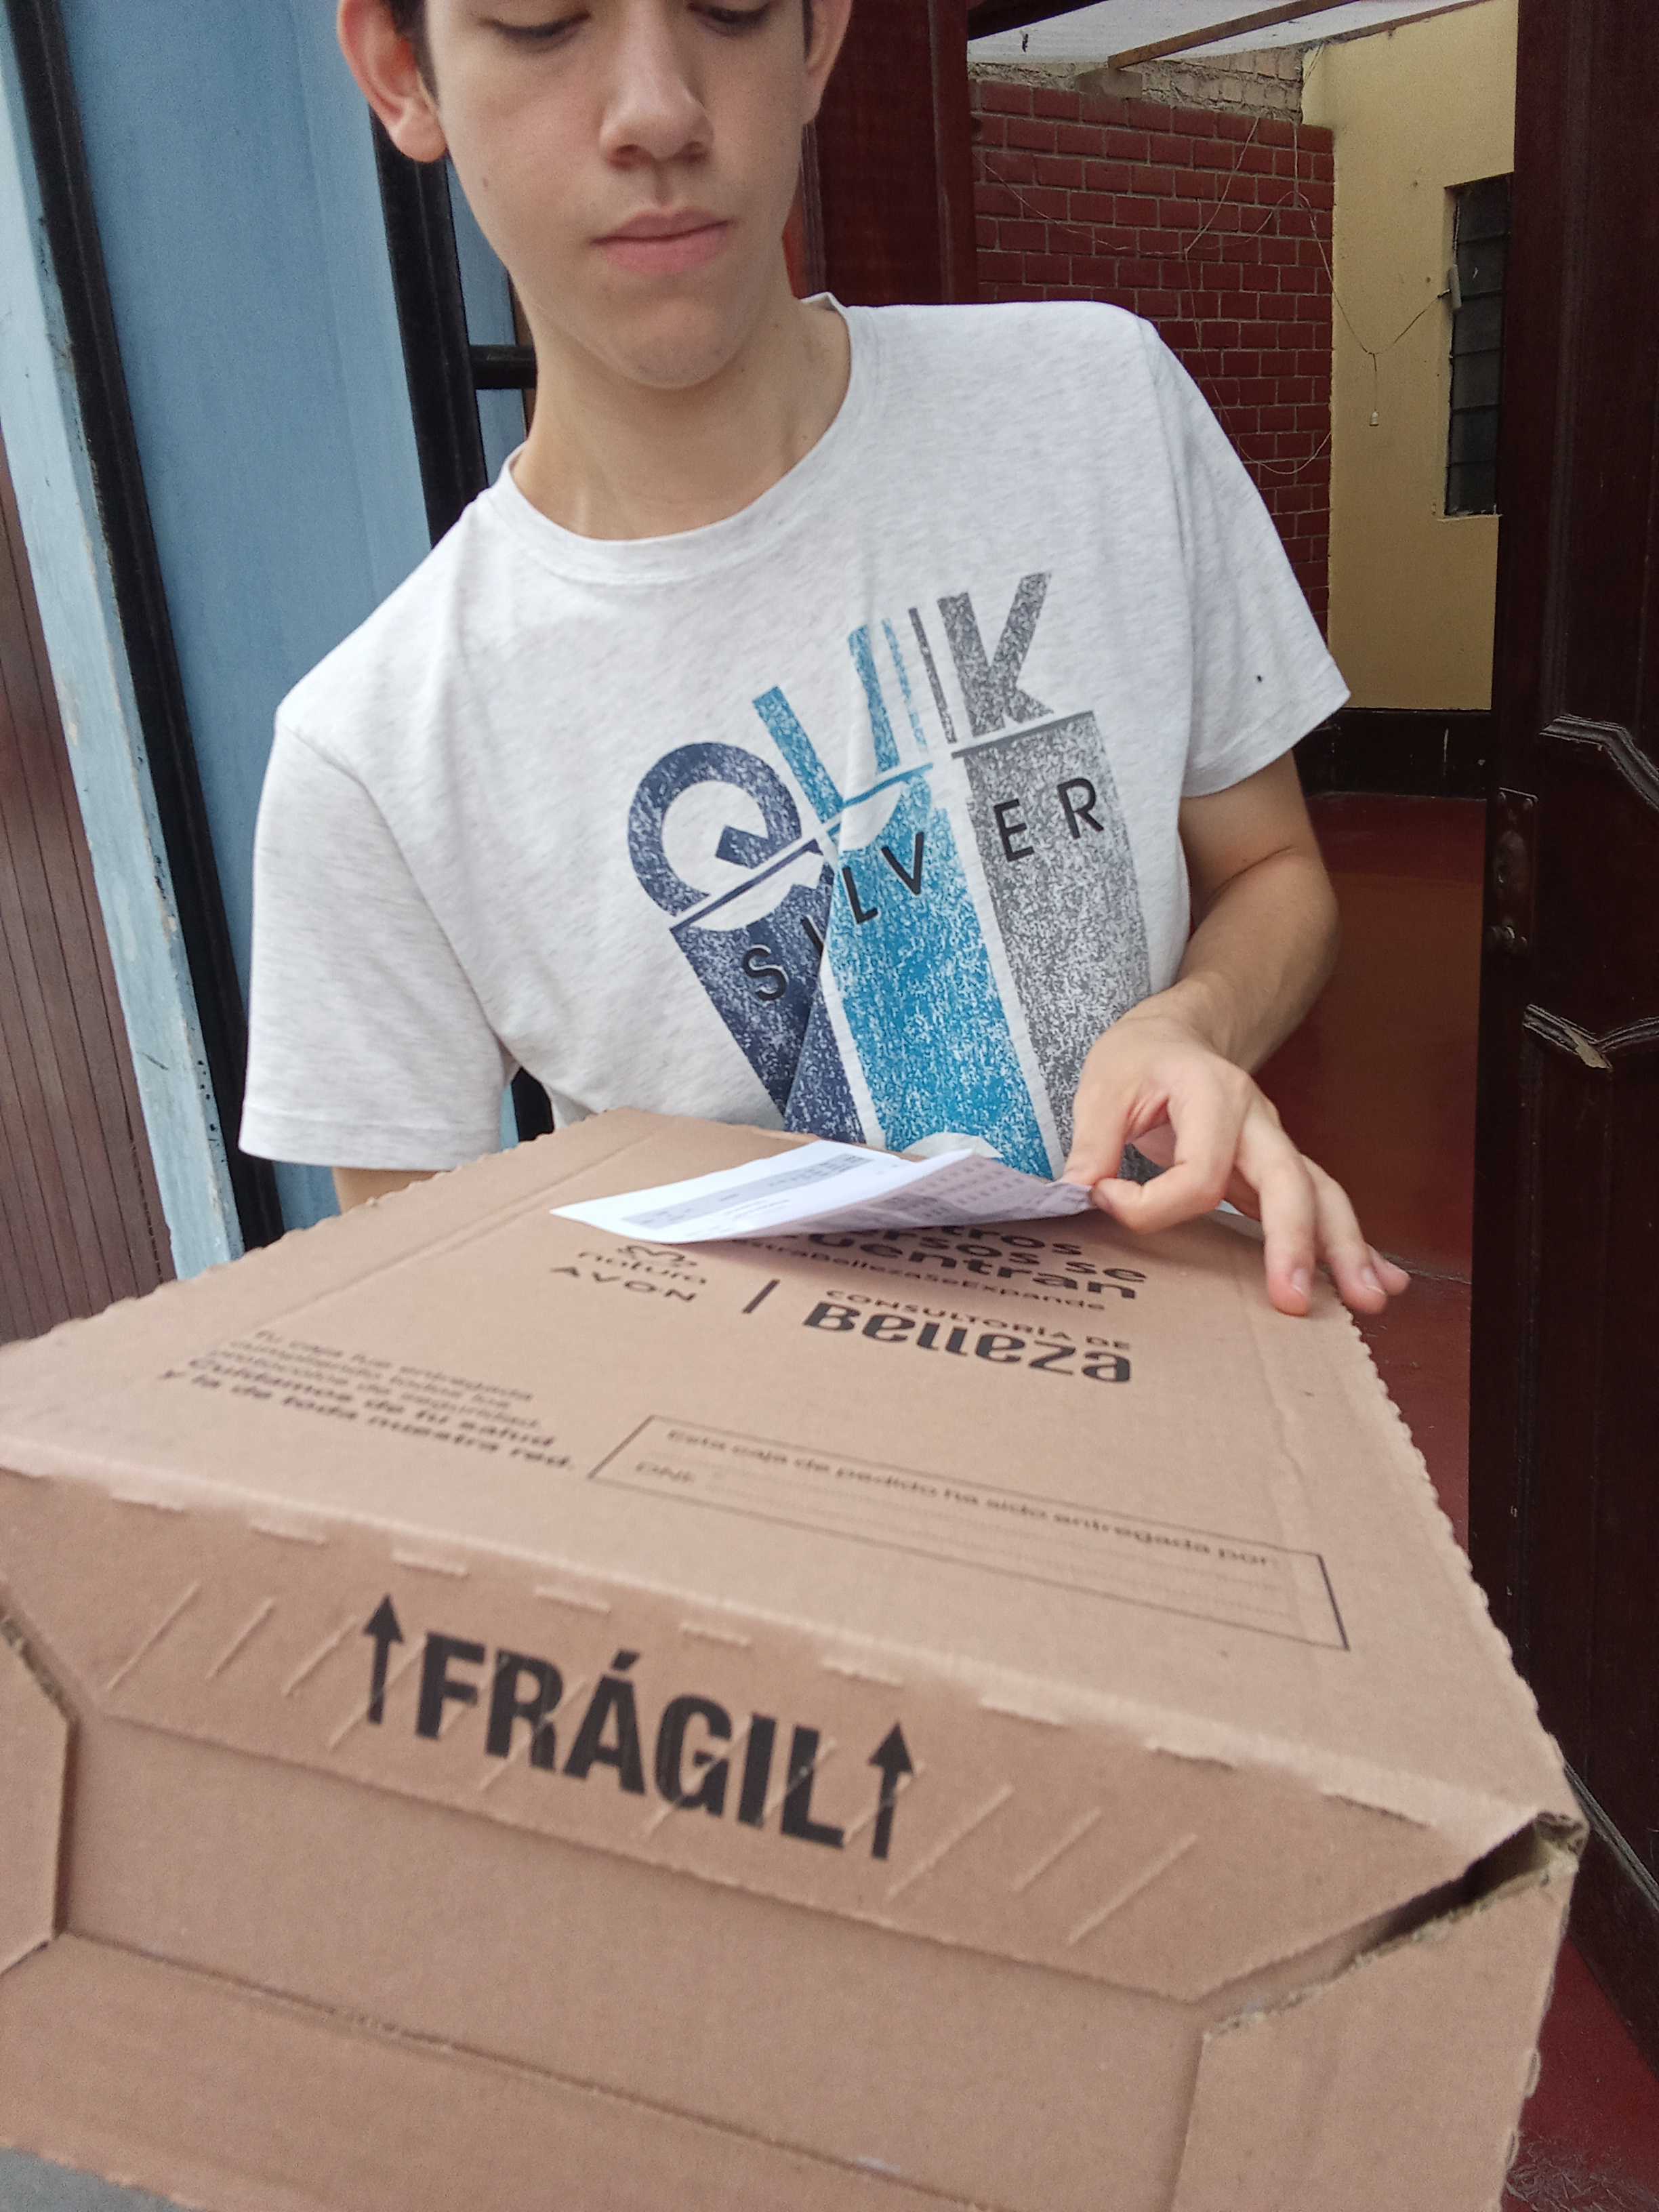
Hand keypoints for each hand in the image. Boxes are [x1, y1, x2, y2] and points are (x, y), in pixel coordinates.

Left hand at [1063, 1004, 1410, 1318]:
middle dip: (1294, 1242)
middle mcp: (1257, 1121)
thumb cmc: (1142, 1058)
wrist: (1179, 1032)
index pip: (1199, 1170)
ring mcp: (1274, 1145)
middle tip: (1291, 1299)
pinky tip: (1382, 1281)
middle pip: (1288, 1182)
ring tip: (1370, 1299)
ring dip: (1346, 1249)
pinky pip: (1322, 1205)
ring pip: (1322, 1196)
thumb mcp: (1103, 1084)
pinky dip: (1352, 1244)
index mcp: (1213, 1093)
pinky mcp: (1277, 1170)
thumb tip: (1079, 1195)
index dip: (1150, 1202)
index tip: (1106, 1198)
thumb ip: (1092, 1142)